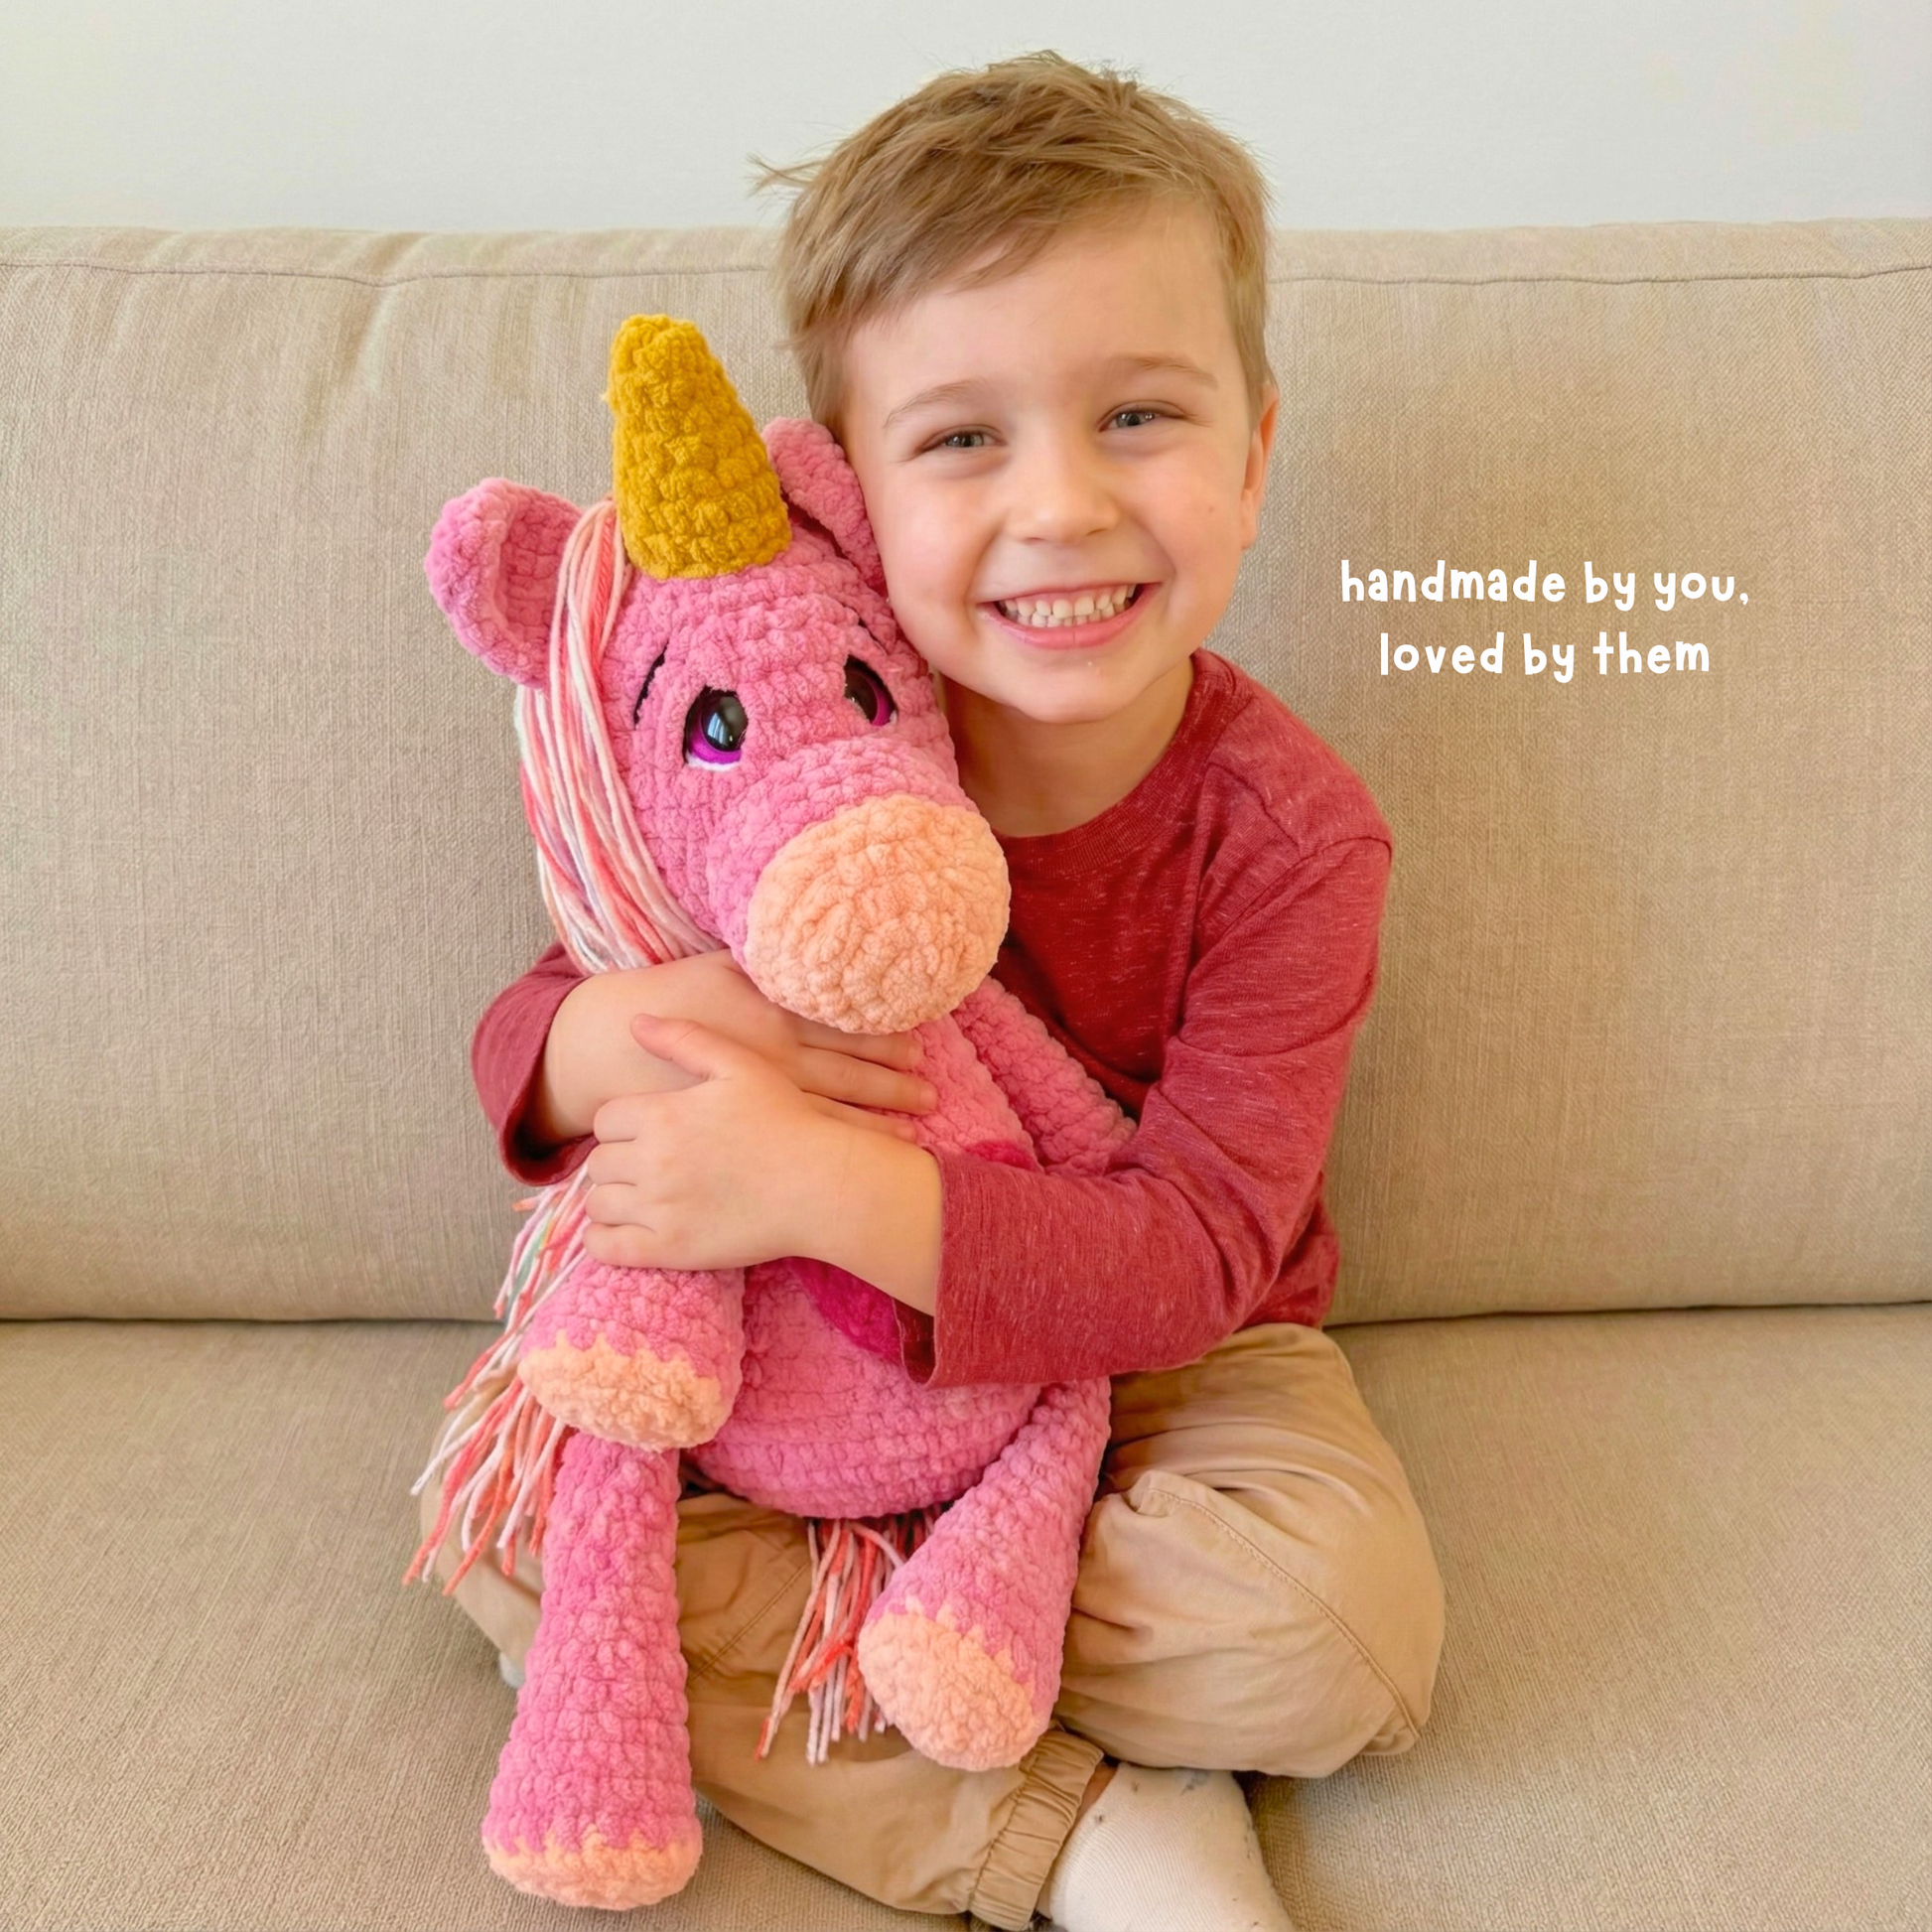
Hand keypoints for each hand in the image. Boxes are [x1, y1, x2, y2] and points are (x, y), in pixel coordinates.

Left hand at [580, 1015, 894, 1272]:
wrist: (822, 1184)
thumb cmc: (787, 1120)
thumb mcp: (740, 1065)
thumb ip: (685, 1040)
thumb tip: (634, 1021)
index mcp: (662, 1115)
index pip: (605, 1119)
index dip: (624, 1124)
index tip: (648, 1132)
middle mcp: (652, 1161)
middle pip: (598, 1162)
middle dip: (618, 1161)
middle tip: (648, 1165)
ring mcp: (659, 1208)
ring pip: (598, 1203)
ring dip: (612, 1198)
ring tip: (640, 1196)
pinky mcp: (669, 1248)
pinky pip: (605, 1248)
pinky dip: (602, 1239)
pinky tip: (622, 1231)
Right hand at [627, 949, 935, 1128]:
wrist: (609, 1047)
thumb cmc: (669, 999)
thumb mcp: (718, 966)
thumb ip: (768, 960)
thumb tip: (815, 939)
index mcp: (769, 1010)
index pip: (841, 1021)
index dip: (883, 1032)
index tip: (919, 1041)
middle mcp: (770, 1054)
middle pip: (845, 1068)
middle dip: (891, 1080)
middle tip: (930, 1090)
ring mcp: (756, 1095)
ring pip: (829, 1106)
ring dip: (875, 1115)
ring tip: (914, 1123)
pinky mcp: (739, 1122)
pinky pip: (798, 1133)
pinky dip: (836, 1140)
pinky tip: (865, 1149)